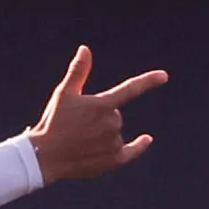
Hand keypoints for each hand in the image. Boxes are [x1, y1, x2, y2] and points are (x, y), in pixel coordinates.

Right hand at [27, 46, 167, 182]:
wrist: (44, 157)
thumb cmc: (53, 122)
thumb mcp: (63, 94)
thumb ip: (78, 72)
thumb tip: (85, 49)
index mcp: (102, 105)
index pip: (130, 89)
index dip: (148, 81)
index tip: (164, 76)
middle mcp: (112, 123)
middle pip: (114, 114)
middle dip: (100, 116)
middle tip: (77, 125)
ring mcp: (114, 143)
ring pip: (115, 132)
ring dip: (102, 134)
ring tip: (80, 141)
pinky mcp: (114, 160)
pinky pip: (131, 151)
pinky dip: (138, 146)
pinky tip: (147, 139)